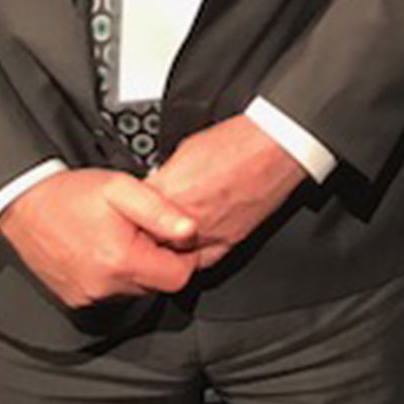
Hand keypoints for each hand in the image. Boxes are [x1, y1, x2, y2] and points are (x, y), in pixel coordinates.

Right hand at [0, 168, 196, 308]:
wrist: (24, 204)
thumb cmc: (70, 195)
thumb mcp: (122, 188)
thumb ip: (160, 209)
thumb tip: (189, 229)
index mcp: (120, 261)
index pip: (178, 277)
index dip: (184, 255)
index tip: (175, 236)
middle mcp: (104, 286)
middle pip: (157, 284)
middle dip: (159, 258)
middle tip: (143, 230)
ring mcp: (88, 295)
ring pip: (136, 289)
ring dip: (137, 266)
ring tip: (121, 236)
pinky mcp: (76, 297)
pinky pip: (111, 291)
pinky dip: (115, 273)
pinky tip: (104, 247)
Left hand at [146, 116, 307, 267]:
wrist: (274, 147)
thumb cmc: (236, 142)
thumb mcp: (184, 151)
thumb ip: (164, 177)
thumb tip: (155, 187)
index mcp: (169, 192)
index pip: (132, 218)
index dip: (129, 218)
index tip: (130, 217)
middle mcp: (185, 218)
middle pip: (148, 241)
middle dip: (145, 236)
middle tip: (144, 231)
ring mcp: (207, 234)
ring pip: (172, 256)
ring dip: (167, 248)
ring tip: (168, 238)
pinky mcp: (228, 242)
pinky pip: (199, 261)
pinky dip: (192, 254)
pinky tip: (190, 244)